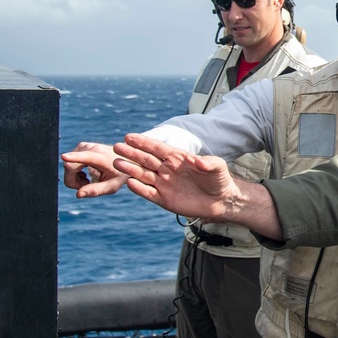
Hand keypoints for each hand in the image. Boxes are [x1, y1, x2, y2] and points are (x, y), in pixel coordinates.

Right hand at [61, 142, 127, 196]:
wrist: (125, 160)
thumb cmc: (119, 175)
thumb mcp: (111, 186)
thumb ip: (95, 190)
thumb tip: (78, 194)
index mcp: (102, 158)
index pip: (85, 157)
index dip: (73, 158)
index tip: (64, 157)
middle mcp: (92, 148)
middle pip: (70, 166)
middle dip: (73, 181)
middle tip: (85, 186)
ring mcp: (85, 146)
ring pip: (68, 165)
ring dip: (74, 177)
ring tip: (88, 180)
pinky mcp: (81, 146)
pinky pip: (70, 162)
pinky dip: (74, 171)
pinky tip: (84, 175)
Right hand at [113, 133, 283, 237]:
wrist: (221, 200)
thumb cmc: (219, 180)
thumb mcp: (217, 167)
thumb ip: (209, 162)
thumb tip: (198, 161)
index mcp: (177, 157)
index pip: (157, 148)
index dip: (144, 142)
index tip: (129, 137)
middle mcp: (167, 169)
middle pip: (146, 159)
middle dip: (131, 153)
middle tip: (116, 147)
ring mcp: (164, 184)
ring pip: (143, 175)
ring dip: (131, 169)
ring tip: (117, 163)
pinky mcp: (164, 199)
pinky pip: (149, 193)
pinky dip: (140, 189)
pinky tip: (130, 183)